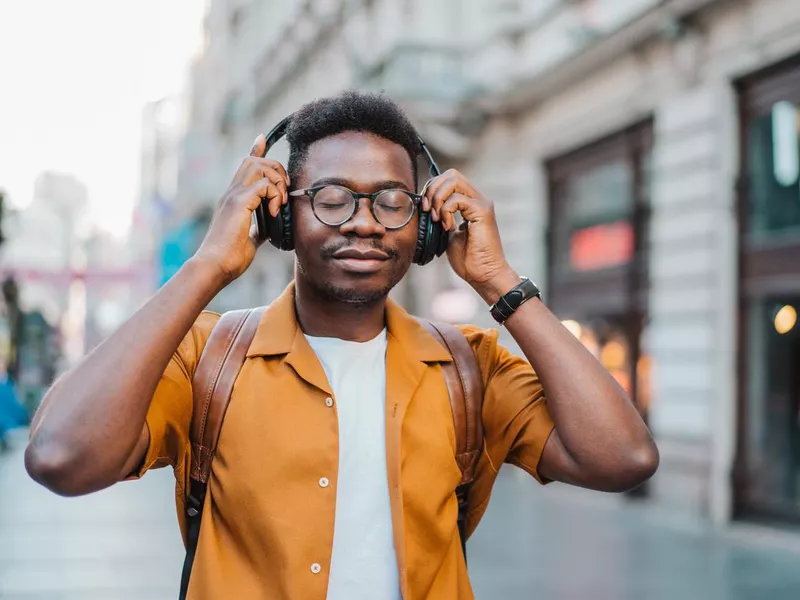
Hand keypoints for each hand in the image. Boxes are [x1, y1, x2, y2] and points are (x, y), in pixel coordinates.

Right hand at [194, 134, 289, 283]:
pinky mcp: (238, 203)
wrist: (215, 266)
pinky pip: (264, 185)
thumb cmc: (229, 257)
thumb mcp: (250, 239)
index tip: (262, 138)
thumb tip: (269, 228)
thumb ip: (259, 229)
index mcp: (233, 199)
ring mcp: (233, 196)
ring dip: (277, 180)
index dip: (255, 150)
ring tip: (280, 202)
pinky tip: (275, 212)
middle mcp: (231, 193)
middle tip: (284, 192)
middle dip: (276, 168)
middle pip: (254, 160)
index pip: (245, 167)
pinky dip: (275, 195)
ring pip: (259, 166)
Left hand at [423, 169, 517, 300]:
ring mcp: (481, 203)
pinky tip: (447, 227)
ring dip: (437, 198)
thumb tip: (425, 208)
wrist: (484, 275)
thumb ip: (441, 218)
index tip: (424, 209)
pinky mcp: (482, 211)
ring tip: (436, 218)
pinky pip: (457, 199)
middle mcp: (477, 199)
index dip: (432, 189)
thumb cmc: (469, 259)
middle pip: (450, 174)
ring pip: (453, 180)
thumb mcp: (448, 234)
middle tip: (427, 211)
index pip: (448, 179)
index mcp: (470, 202)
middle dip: (432, 189)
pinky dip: (446, 211)